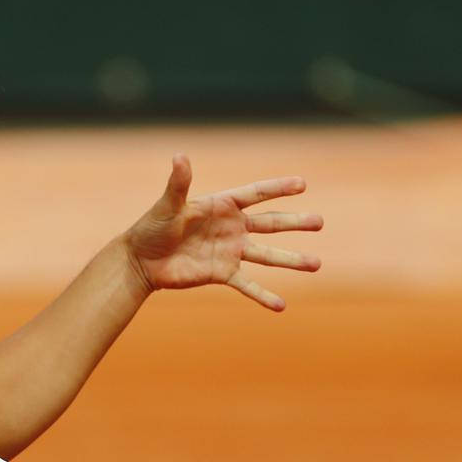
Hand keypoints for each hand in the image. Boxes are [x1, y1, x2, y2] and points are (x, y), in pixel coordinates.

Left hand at [125, 154, 322, 310]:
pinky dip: (263, 295)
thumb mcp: (168, 205)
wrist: (142, 261)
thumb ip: (179, 183)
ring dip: (292, 260)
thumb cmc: (152, 227)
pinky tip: (281, 306)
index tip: (302, 183)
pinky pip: (248, 285)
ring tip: (316, 263)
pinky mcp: (223, 274)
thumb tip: (180, 156)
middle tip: (320, 221)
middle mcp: (232, 227)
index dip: (278, 187)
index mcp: (222, 206)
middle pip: (271, 223)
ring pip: (267, 255)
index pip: (255, 193)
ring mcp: (230, 252)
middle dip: (295, 222)